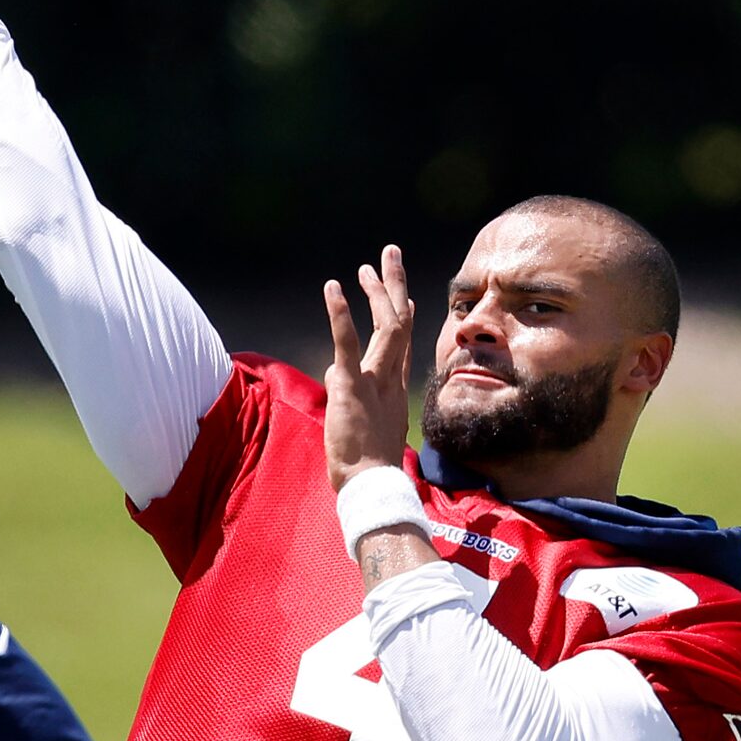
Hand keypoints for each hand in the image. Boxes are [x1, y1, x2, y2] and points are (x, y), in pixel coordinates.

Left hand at [324, 243, 415, 493]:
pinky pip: (347, 343)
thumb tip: (333, 372)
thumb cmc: (366, 466)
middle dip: (395, 287)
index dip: (405, 317)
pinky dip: (340, 313)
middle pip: (400, 323)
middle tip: (389, 255)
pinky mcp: (352, 384)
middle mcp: (390, 378)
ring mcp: (375, 379)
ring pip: (385, 326)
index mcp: (394, 389)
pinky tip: (333, 287)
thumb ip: (352, 394)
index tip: (407, 297)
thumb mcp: (362, 425)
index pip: (403, 346)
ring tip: (367, 265)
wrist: (371, 485)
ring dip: (377, 291)